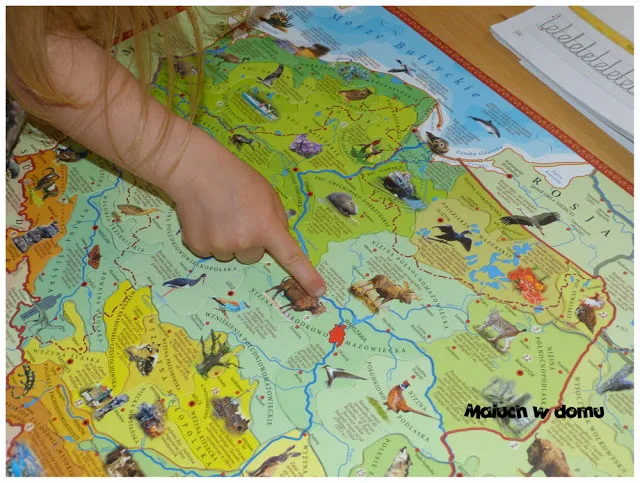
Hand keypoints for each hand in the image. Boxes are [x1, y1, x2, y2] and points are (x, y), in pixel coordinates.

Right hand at [163, 141, 326, 297]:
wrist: (196, 170)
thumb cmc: (236, 178)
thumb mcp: (268, 194)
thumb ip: (276, 218)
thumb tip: (277, 239)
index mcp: (267, 227)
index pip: (291, 257)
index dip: (306, 276)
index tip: (318, 292)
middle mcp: (246, 242)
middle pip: (253, 256)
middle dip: (249, 242)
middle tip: (238, 217)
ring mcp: (221, 247)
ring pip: (231, 255)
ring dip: (228, 241)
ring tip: (219, 214)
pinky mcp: (198, 247)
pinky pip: (209, 251)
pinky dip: (208, 238)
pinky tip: (205, 217)